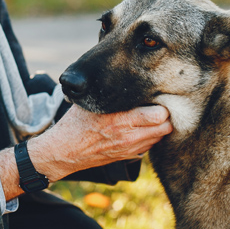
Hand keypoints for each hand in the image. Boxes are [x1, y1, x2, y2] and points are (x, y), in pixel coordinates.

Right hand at [27, 104, 172, 181]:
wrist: (64, 151)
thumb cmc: (76, 122)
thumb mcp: (91, 102)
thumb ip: (109, 91)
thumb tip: (122, 70)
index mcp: (121, 120)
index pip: (159, 114)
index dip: (162, 105)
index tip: (157, 97)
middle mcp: (129, 136)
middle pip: (165, 127)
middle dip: (165, 116)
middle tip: (158, 106)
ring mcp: (130, 149)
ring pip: (160, 137)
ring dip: (159, 127)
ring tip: (150, 117)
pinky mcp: (128, 157)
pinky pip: (149, 147)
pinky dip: (150, 138)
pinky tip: (141, 129)